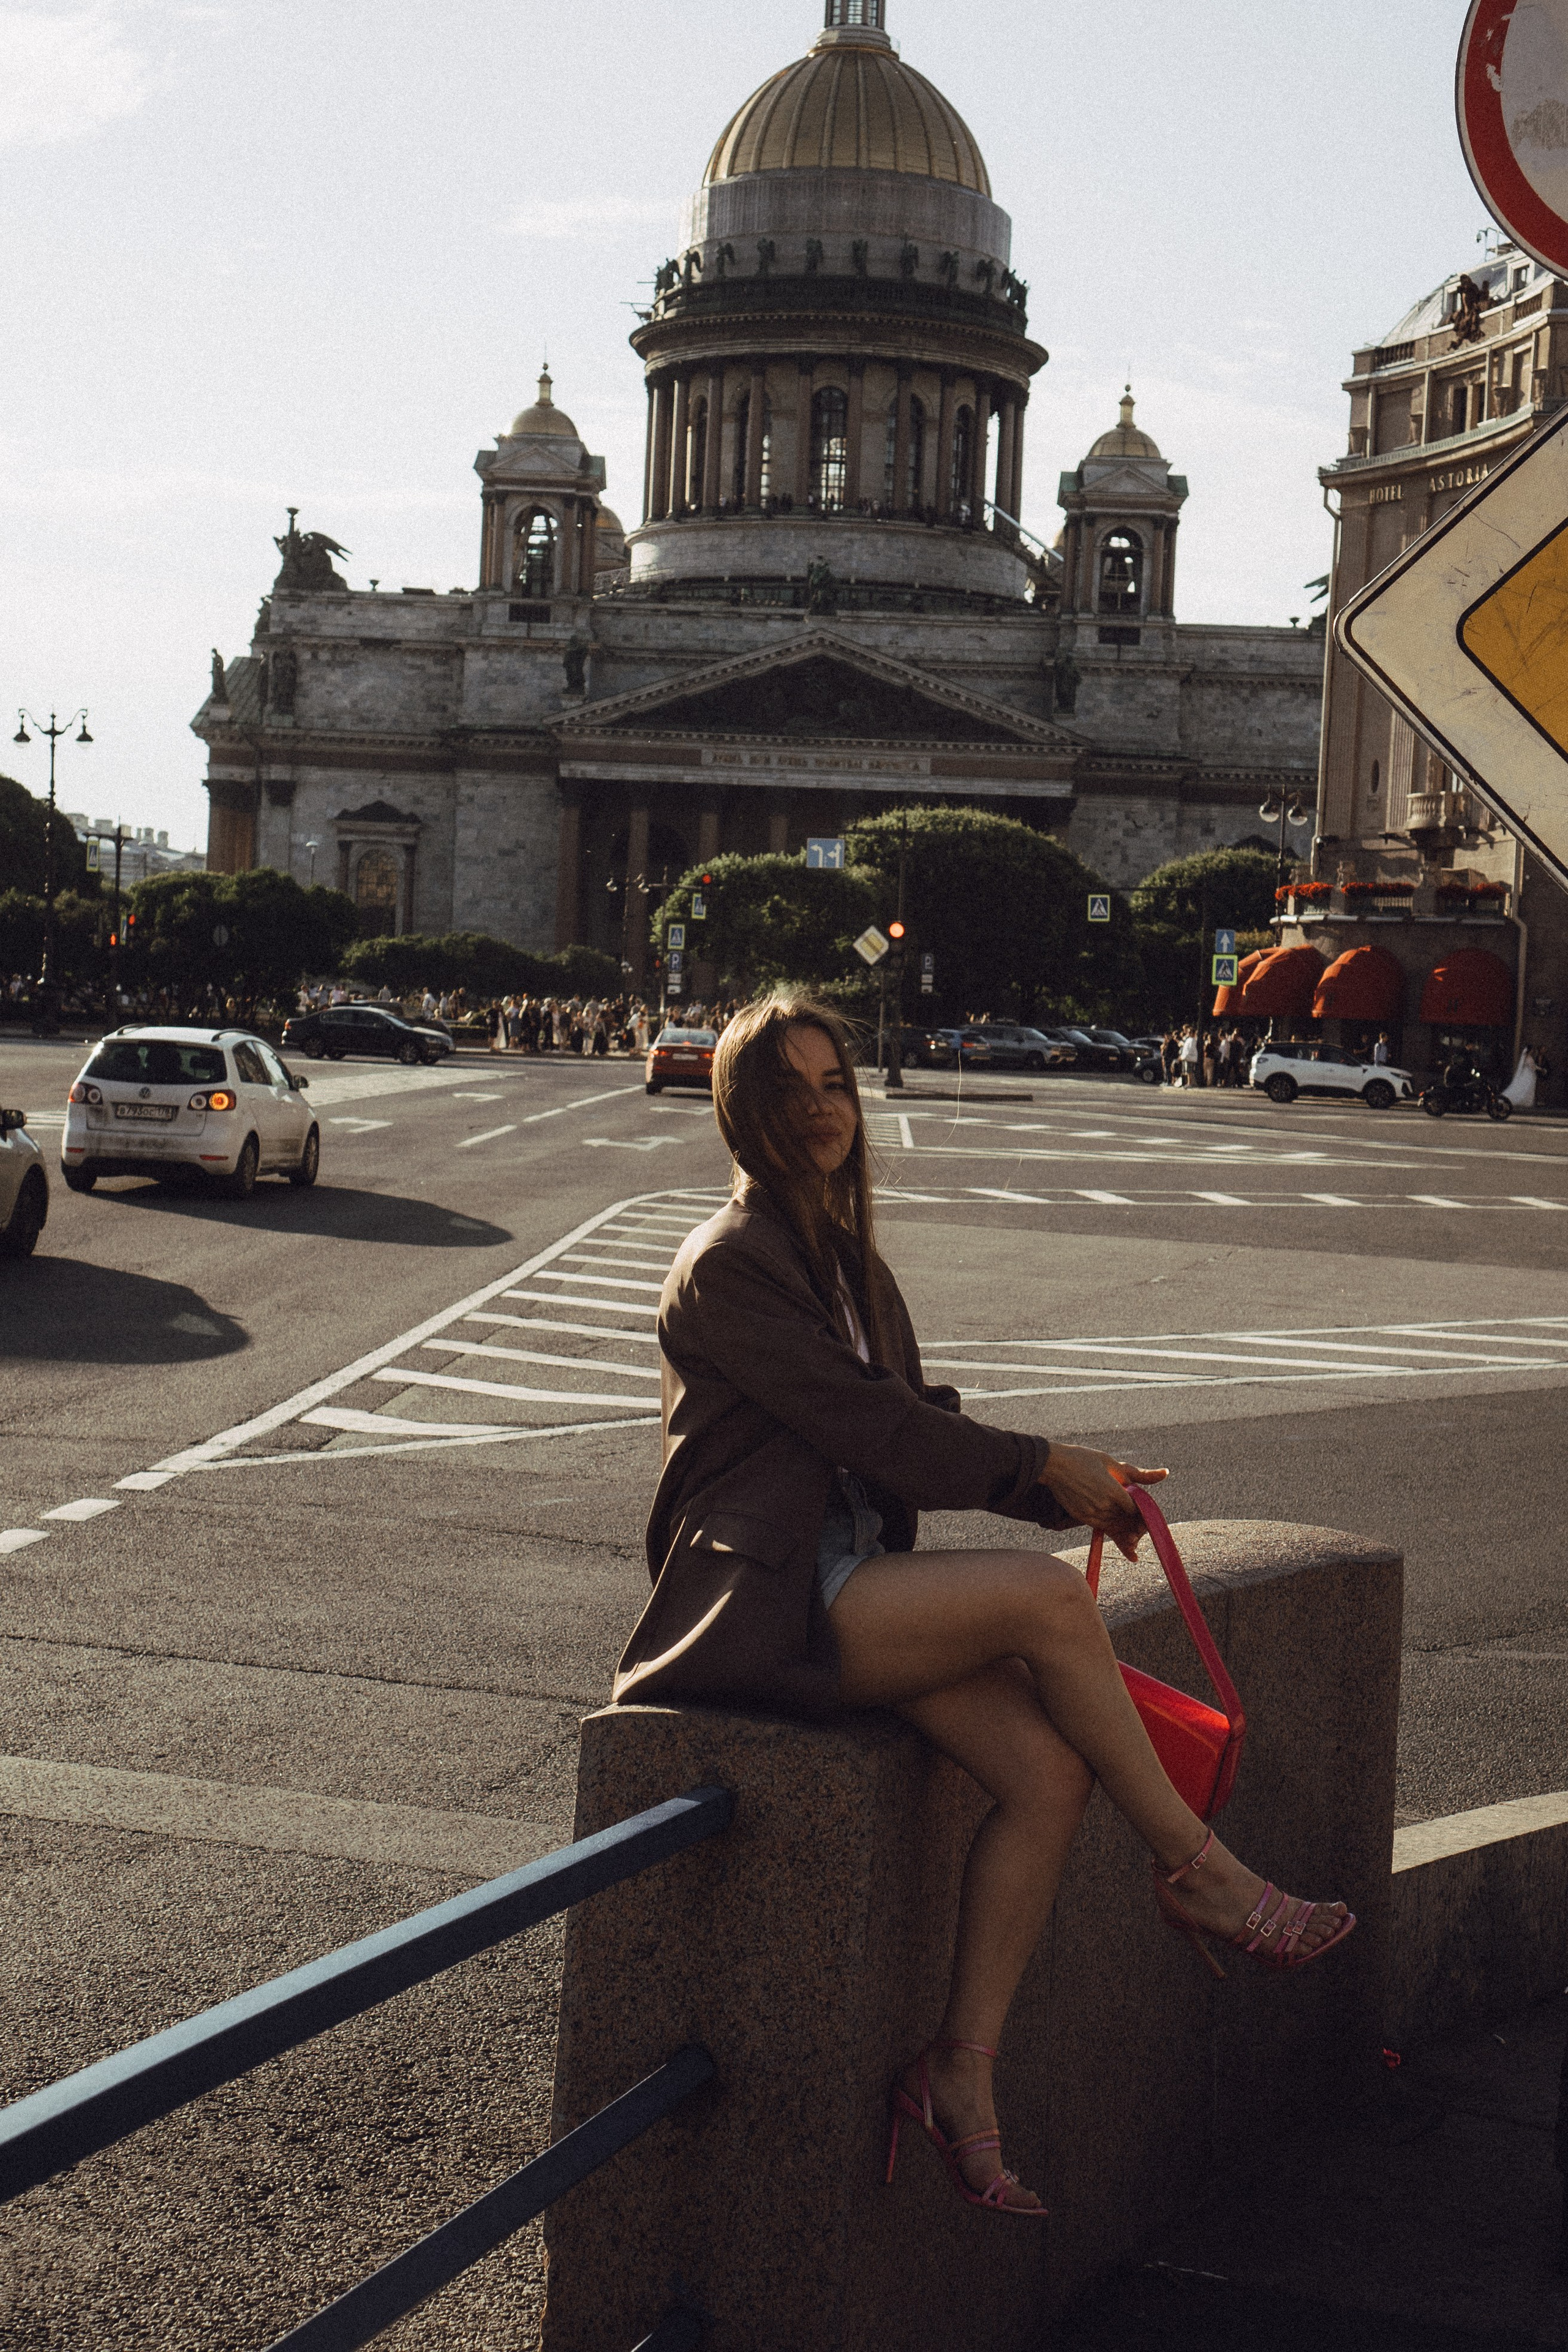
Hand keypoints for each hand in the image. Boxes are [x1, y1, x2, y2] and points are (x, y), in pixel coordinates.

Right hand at [1039, 1445, 1167, 1559]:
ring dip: (1125, 1533)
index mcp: (1114, 1491)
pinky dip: (1112, 1532)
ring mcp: (1091, 1513)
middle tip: (1142, 1533)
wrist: (1053, 1465)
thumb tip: (1166, 1473)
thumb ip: (1140, 1475)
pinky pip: (1102, 1527)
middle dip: (1136, 1528)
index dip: (1144, 1515)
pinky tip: (1121, 1538)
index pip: (1136, 1510)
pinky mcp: (1082, 1517)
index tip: (1148, 1517)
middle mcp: (1104, 1505)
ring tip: (1134, 1541)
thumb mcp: (1113, 1463)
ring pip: (1114, 1527)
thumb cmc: (1083, 1459)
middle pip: (1127, 1522)